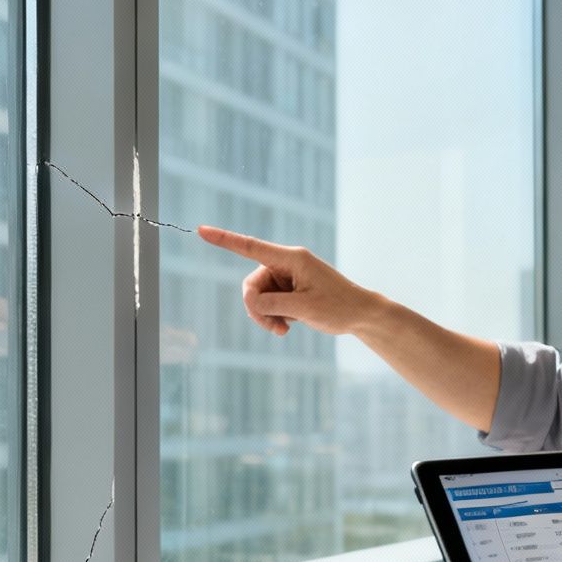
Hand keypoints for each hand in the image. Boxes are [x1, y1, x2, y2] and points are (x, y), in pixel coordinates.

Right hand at [196, 225, 379, 336]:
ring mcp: (286, 277)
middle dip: (257, 308)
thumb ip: (272, 304)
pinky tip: (287, 326)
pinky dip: (272, 317)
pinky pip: (267, 302)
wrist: (360, 315)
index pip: (251, 247)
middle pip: (251, 283)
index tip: (201, 230)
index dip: (224, 240)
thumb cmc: (338, 307)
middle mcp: (286, 264)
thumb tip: (251, 302)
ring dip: (265, 316)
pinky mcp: (288, 290)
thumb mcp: (303, 308)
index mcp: (291, 258)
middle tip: (274, 327)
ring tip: (283, 330)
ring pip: (258, 296)